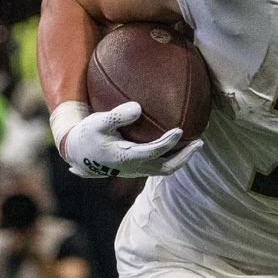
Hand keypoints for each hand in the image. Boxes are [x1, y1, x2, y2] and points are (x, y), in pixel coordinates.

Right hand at [64, 101, 202, 177]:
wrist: (77, 153)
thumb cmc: (88, 134)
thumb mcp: (97, 123)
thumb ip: (117, 116)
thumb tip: (138, 107)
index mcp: (126, 158)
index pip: (153, 152)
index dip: (168, 143)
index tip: (180, 130)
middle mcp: (135, 167)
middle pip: (167, 167)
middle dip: (184, 156)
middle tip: (199, 143)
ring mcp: (137, 170)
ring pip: (165, 169)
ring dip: (181, 158)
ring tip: (196, 144)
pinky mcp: (137, 168)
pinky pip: (160, 165)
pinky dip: (172, 156)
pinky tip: (180, 143)